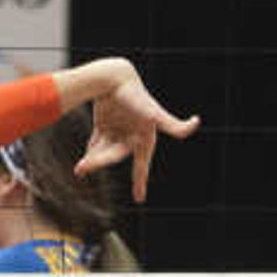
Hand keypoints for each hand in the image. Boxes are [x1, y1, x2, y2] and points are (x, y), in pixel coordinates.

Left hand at [70, 59, 198, 200]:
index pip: (142, 166)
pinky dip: (90, 152)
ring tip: (80, 168)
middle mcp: (131, 137)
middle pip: (113, 156)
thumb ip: (173, 124)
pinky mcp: (104, 124)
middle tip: (81, 169)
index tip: (140, 199)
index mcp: (144, 139)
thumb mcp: (154, 114)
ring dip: (92, 160)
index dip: (140, 183)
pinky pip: (96, 142)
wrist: (116, 77)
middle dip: (99, 164)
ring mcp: (117, 130)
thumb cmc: (137, 97)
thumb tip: (196, 122)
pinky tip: (83, 163)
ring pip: (103, 151)